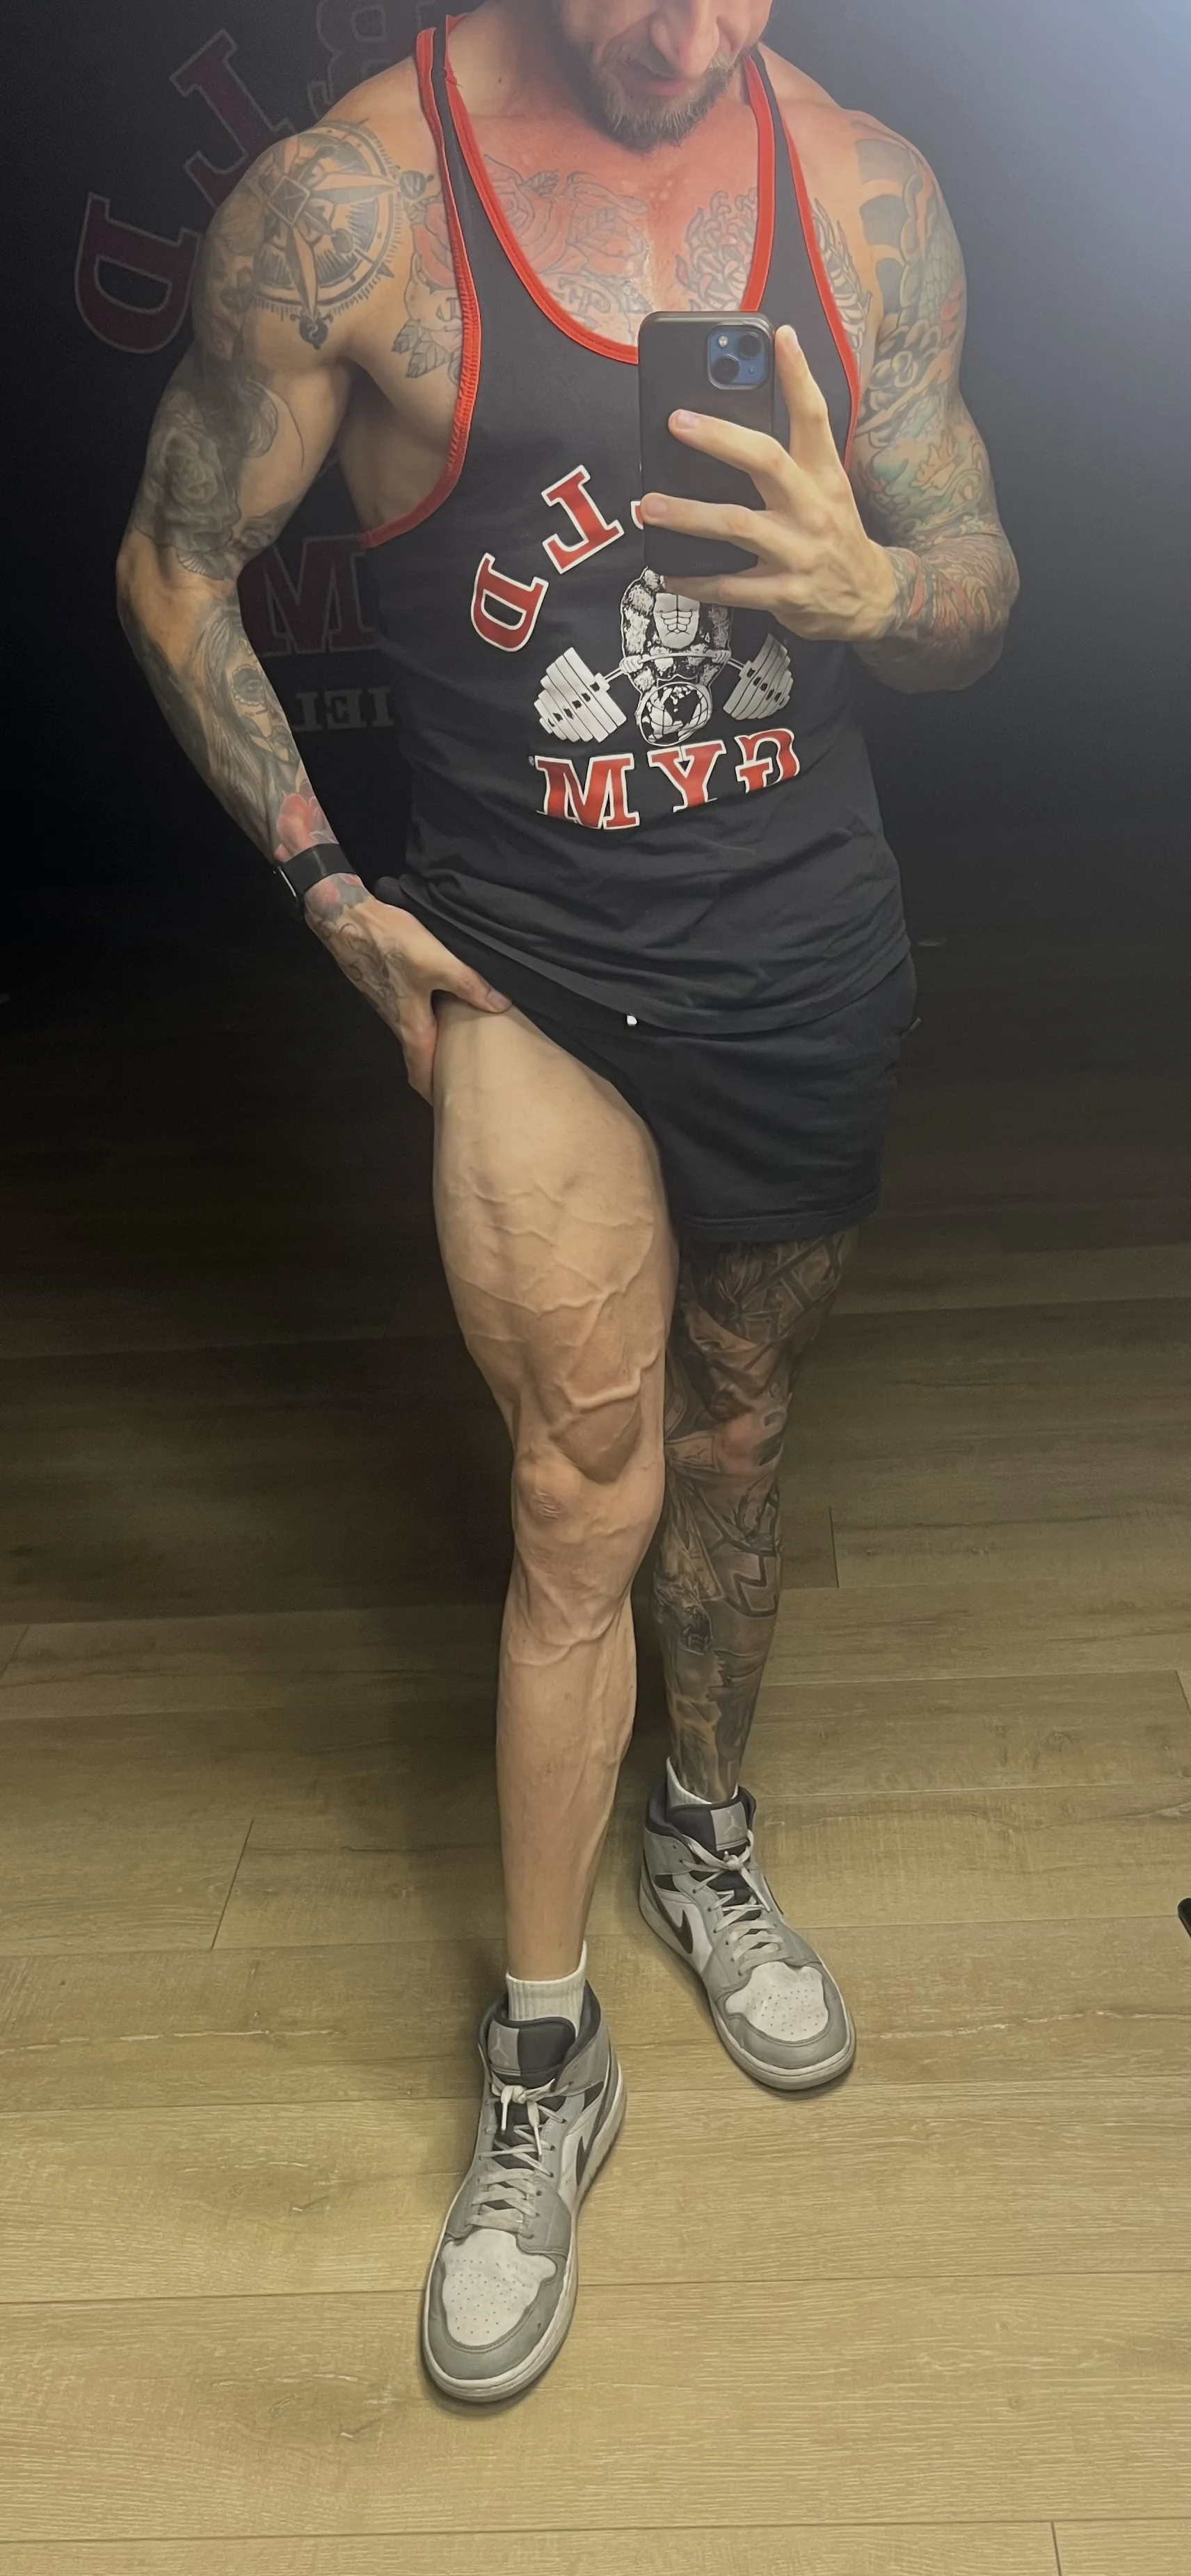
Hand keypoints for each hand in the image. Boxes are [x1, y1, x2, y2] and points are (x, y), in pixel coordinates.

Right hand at [303, 879, 509, 1101]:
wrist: (350, 921)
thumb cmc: (391, 943)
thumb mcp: (437, 961)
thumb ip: (469, 983)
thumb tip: (500, 1004)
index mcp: (411, 1025)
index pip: (420, 1071)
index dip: (433, 1091)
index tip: (447, 1106)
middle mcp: (398, 1022)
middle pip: (420, 1057)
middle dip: (437, 1072)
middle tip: (462, 1082)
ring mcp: (391, 1005)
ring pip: (415, 1036)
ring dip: (432, 1047)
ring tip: (457, 1052)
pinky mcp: (389, 989)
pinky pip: (411, 1016)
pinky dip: (426, 1024)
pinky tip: (441, 1013)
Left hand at [639, 324, 896, 642]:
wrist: (869, 599)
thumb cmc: (834, 535)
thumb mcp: (825, 490)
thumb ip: (789, 460)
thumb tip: (731, 425)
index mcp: (824, 476)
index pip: (814, 418)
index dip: (799, 376)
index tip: (781, 337)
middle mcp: (813, 509)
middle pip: (766, 461)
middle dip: (719, 438)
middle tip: (676, 421)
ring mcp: (799, 552)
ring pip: (738, 525)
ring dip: (689, 515)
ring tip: (650, 506)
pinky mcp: (785, 593)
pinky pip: (732, 586)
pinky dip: (697, 581)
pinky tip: (669, 572)